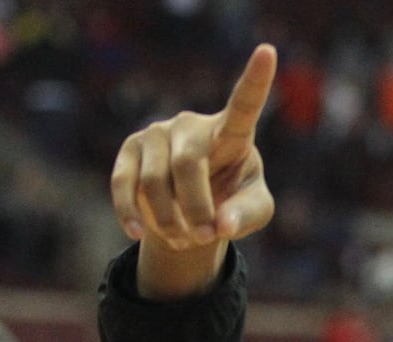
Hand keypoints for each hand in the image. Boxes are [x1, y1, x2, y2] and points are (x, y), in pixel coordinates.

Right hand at [109, 44, 277, 298]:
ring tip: (185, 239)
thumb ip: (246, 216)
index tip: (268, 52)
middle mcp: (193, 125)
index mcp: (233, 132)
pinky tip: (138, 232)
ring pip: (155, 182)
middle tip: (206, 237)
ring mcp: (158, 133)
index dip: (256, 80)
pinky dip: (130, 213)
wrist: (193, 213)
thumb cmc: (232, 203)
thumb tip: (220, 224)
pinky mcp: (130, 150)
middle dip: (196, 208)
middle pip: (187, 165)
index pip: (245, 104)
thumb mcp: (253, 212)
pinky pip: (124, 184)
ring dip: (170, 220)